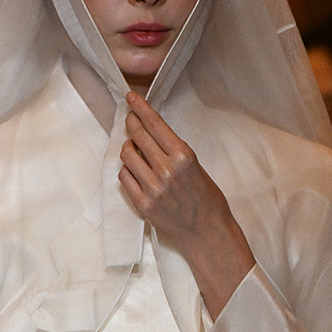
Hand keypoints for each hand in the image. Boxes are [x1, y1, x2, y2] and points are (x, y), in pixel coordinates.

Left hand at [119, 91, 254, 317]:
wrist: (207, 233)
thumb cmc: (207, 199)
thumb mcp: (197, 167)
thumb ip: (174, 151)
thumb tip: (150, 134)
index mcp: (183, 156)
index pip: (154, 124)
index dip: (140, 107)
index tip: (131, 98)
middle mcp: (166, 170)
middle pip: (137, 136)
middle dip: (131, 123)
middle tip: (130, 119)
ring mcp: (152, 188)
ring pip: (127, 155)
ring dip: (129, 148)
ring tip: (137, 150)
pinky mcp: (143, 203)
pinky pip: (124, 177)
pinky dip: (128, 170)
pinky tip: (136, 171)